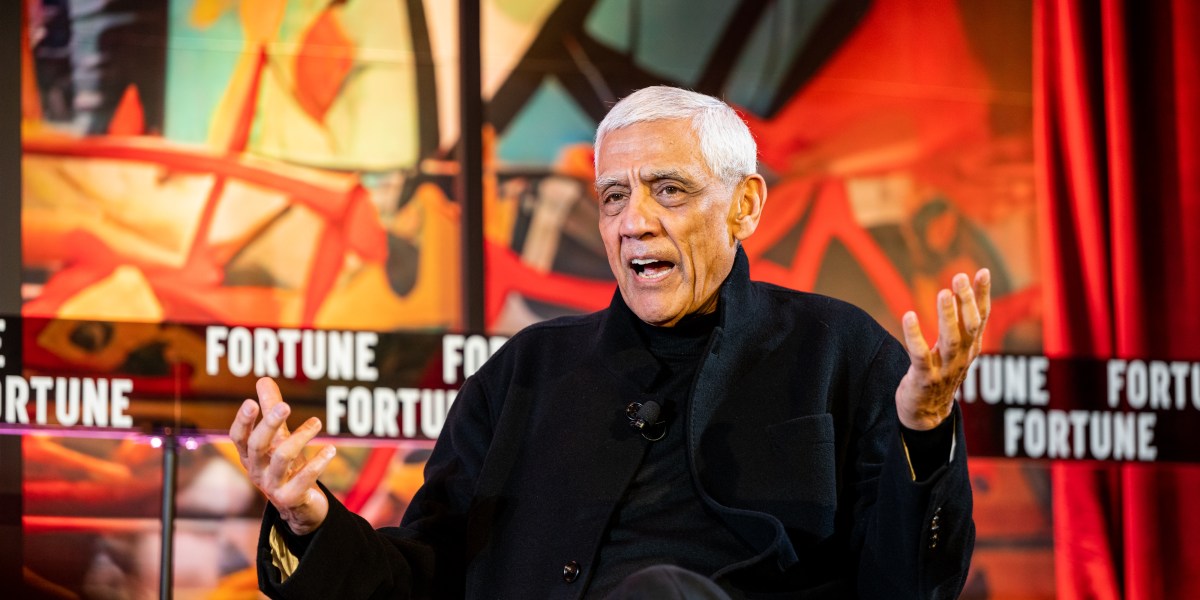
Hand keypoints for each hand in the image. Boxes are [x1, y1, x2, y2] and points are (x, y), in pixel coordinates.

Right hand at [229, 377, 335, 534]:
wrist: (299, 506)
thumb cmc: (287, 466)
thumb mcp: (279, 438)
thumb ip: (271, 410)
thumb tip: (263, 379)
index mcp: (250, 456)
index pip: (239, 437)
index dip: (243, 421)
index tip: (251, 402)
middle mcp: (257, 471)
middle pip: (258, 446)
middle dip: (270, 424)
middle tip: (286, 405)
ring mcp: (273, 487)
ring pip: (283, 458)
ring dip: (301, 437)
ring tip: (318, 422)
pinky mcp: (291, 498)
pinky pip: (305, 478)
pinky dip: (319, 462)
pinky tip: (331, 449)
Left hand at [895, 270, 990, 429]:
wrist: (927, 415)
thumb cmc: (941, 373)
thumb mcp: (956, 349)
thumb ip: (961, 324)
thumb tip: (964, 290)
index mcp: (971, 347)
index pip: (981, 318)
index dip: (983, 295)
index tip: (983, 271)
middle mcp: (962, 357)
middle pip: (969, 326)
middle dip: (966, 301)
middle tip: (959, 277)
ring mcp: (945, 369)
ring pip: (950, 340)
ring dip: (948, 316)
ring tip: (943, 293)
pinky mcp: (925, 378)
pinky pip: (920, 356)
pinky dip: (915, 336)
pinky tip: (908, 316)